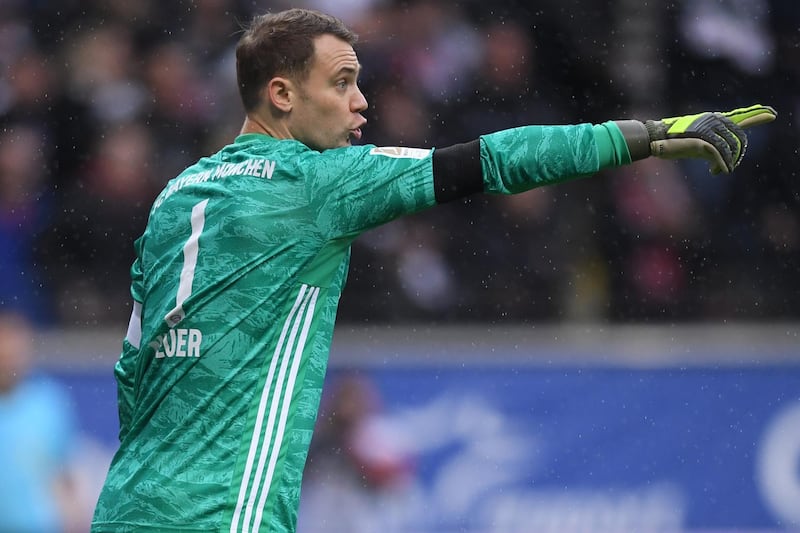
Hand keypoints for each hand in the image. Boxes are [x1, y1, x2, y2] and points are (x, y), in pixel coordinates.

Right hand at [646, 104, 776, 173]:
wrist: (658, 141)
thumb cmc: (675, 144)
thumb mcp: (699, 145)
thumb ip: (714, 149)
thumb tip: (725, 163)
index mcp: (714, 120)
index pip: (740, 118)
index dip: (757, 115)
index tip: (772, 114)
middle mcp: (714, 121)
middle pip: (739, 138)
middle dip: (738, 155)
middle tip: (727, 167)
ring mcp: (709, 129)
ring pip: (731, 147)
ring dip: (729, 162)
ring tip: (721, 170)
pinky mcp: (703, 140)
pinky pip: (721, 154)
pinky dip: (723, 164)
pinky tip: (720, 171)